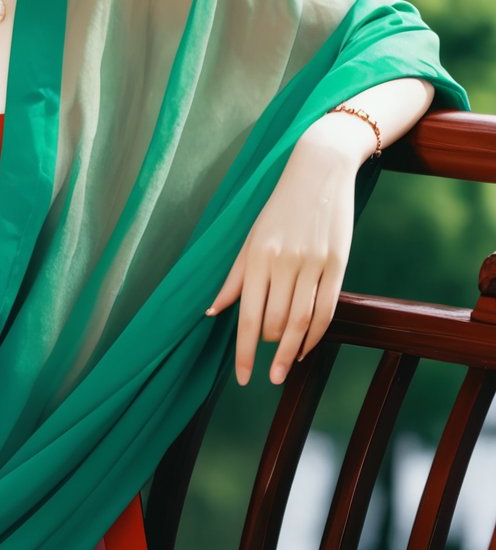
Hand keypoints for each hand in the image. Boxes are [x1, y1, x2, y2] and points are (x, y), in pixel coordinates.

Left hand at [204, 132, 360, 385]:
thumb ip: (233, 277)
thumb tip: (212, 311)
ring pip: (301, 322)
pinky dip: (315, 335)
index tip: (243, 378)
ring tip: (285, 368)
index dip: (244, 352)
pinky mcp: (337, 263)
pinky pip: (327, 309)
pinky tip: (305, 347)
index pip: (247, 316)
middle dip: (268, 350)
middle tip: (267, 364)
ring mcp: (312, 263)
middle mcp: (283, 262)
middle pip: (275, 323)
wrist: (319, 170)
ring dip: (291, 351)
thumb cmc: (278, 208)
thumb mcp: (250, 238)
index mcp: (256, 257)